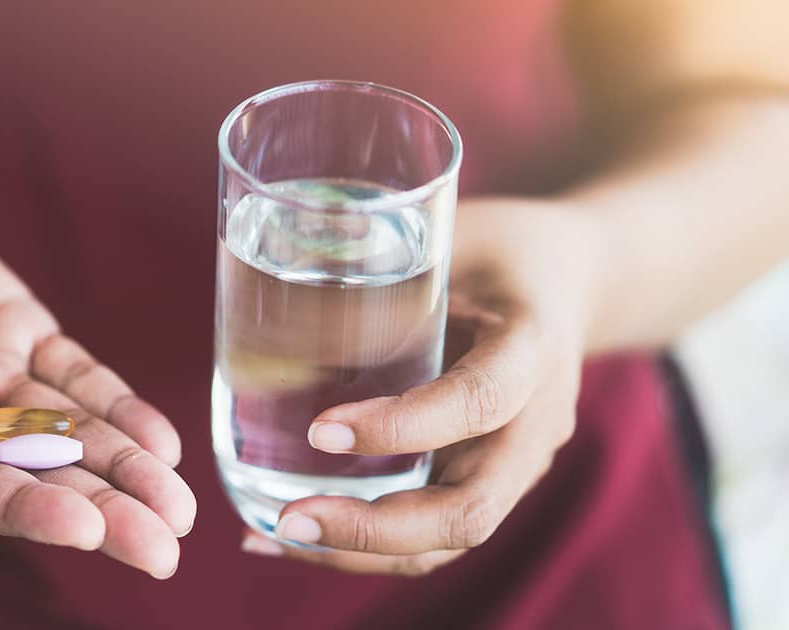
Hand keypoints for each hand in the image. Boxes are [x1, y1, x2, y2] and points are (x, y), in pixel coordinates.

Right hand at [0, 189, 194, 578]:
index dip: (17, 505)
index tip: (81, 528)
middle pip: (28, 475)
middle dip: (97, 512)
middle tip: (161, 549)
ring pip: (66, 435)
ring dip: (124, 471)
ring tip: (179, 510)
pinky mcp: (21, 335)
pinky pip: (78, 379)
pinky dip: (119, 408)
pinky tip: (164, 444)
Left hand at [240, 199, 602, 573]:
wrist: (570, 279)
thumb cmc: (499, 249)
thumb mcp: (454, 235)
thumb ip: (386, 262)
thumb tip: (277, 290)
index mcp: (533, 348)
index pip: (479, 401)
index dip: (404, 426)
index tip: (321, 432)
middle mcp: (534, 423)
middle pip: (470, 509)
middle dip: (375, 528)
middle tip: (290, 519)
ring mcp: (515, 463)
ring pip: (447, 539)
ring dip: (360, 550)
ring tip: (272, 536)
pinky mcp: (486, 478)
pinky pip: (432, 531)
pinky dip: (366, 544)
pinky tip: (297, 537)